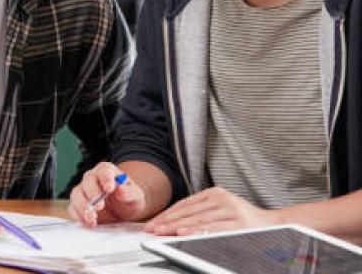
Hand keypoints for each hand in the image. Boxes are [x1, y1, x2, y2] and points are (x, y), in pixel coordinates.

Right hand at [68, 162, 146, 226]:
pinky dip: (78, 215)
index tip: (109, 189)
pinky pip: (73, 208)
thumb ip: (130, 193)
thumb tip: (120, 190)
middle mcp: (93, 178)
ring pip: (77, 194)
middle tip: (100, 207)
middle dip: (92, 194)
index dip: (106, 178)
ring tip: (92, 219)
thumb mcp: (136, 196)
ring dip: (83, 207)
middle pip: (88, 181)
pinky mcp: (78, 204)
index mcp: (107, 171)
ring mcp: (84, 191)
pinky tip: (87, 222)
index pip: (104, 170)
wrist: (124, 211)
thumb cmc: (129, 199)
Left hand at [144, 186, 282, 235]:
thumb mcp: (222, 209)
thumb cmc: (244, 220)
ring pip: (198, 220)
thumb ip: (201, 212)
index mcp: (215, 193)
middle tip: (151, 229)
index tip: (152, 222)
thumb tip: (173, 222)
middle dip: (167, 222)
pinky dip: (197, 231)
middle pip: (188, 211)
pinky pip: (213, 228)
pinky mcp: (239, 223)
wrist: (275, 225)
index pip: (184, 204)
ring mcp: (231, 210)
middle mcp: (222, 198)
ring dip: (177, 227)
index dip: (167, 214)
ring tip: (162, 232)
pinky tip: (184, 233)